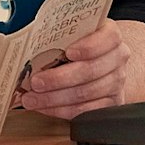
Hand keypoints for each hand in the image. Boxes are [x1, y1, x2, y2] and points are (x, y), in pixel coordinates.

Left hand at [16, 19, 131, 118]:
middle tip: (35, 82)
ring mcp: (116, 82)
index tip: (68, 52)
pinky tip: (44, 107)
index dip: (89, 46)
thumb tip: (26, 43)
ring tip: (32, 98)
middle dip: (59, 79)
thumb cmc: (81, 44)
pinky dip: (61, 110)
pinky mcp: (111, 103)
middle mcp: (118, 58)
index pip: (108, 38)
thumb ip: (58, 35)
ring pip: (85, 94)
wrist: (101, 61)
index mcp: (111, 35)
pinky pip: (85, 112)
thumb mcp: (72, 33)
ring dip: (54, 98)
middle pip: (91, 70)